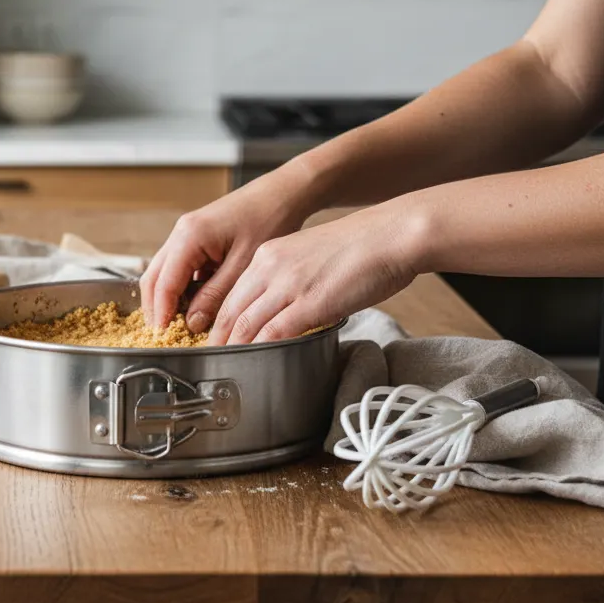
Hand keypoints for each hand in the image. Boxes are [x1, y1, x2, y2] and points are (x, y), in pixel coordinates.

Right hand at [140, 168, 314, 331]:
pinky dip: (180, 288)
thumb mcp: (243, 265)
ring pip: (163, 273)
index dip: (161, 313)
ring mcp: (186, 234)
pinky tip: (193, 305)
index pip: (164, 283)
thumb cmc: (268, 220)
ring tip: (178, 325)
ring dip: (167, 299)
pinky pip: (178, 267)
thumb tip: (192, 323)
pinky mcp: (195, 238)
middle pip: (154, 278)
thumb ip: (215, 296)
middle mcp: (181, 232)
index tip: (162, 336)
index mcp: (189, 236)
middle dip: (156, 308)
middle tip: (164, 335)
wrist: (282, 194)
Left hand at [207, 204, 423, 344]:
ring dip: (234, 349)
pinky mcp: (309, 302)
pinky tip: (256, 363)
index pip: (231, 294)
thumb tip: (285, 308)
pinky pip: (274, 332)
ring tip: (228, 368)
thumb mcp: (310, 258)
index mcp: (268, 255)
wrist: (392, 235)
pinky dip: (260, 350)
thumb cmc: (361, 248)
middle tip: (211, 360)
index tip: (214, 339)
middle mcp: (270, 267)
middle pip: (230, 310)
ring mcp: (288, 284)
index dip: (218, 321)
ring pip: (245, 323)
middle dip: (217, 339)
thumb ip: (291, 280)